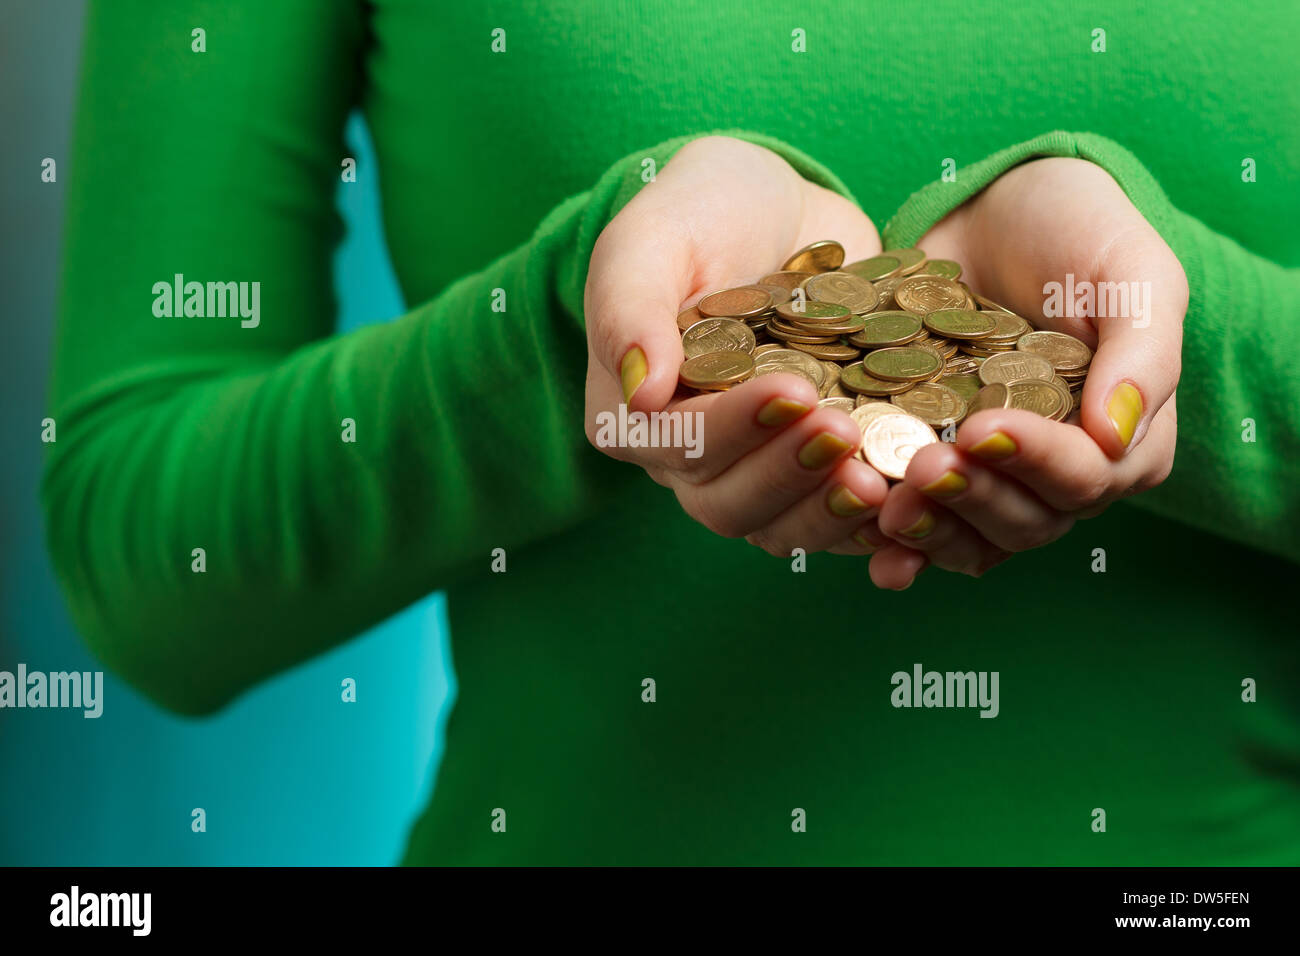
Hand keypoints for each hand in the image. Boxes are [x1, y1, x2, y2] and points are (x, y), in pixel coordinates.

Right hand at [584, 135, 890, 556]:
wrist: (773, 211)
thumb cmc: (696, 216)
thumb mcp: (649, 242)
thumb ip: (630, 311)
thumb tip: (638, 397)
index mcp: (637, 417)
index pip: (681, 445)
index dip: (736, 429)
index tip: (794, 390)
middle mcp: (693, 460)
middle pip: (730, 504)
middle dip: (790, 477)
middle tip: (848, 434)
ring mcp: (760, 470)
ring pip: (785, 527)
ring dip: (832, 512)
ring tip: (884, 479)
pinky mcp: (818, 469)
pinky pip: (841, 523)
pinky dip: (876, 530)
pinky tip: (916, 517)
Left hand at [866, 157, 1185, 588]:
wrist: (990, 212)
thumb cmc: (1076, 233)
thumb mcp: (1130, 274)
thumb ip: (1142, 353)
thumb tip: (1116, 438)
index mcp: (1123, 439)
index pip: (1086, 476)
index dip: (1035, 460)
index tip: (982, 427)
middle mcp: (1058, 474)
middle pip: (1025, 521)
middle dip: (973, 498)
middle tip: (921, 466)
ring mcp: (994, 480)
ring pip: (973, 539)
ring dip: (933, 533)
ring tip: (889, 508)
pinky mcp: (935, 473)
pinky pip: (926, 531)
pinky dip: (901, 546)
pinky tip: (870, 543)